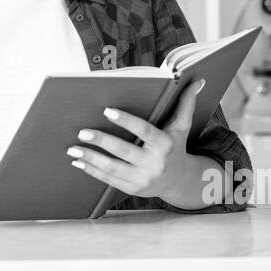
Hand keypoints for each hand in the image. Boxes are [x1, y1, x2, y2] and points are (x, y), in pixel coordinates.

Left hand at [68, 78, 211, 206]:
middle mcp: (154, 163)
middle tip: (82, 131)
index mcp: (165, 145)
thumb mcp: (182, 127)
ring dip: (91, 158)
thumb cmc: (175, 147)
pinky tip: (78, 161)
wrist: (179, 181)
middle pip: (124, 151)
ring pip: (113, 168)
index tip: (107, 110)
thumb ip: (186, 103)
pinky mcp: (132, 189)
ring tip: (73, 148)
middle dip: (101, 141)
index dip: (126, 121)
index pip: (144, 131)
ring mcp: (143, 179)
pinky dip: (91, 171)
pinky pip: (109, 180)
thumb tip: (197, 80)